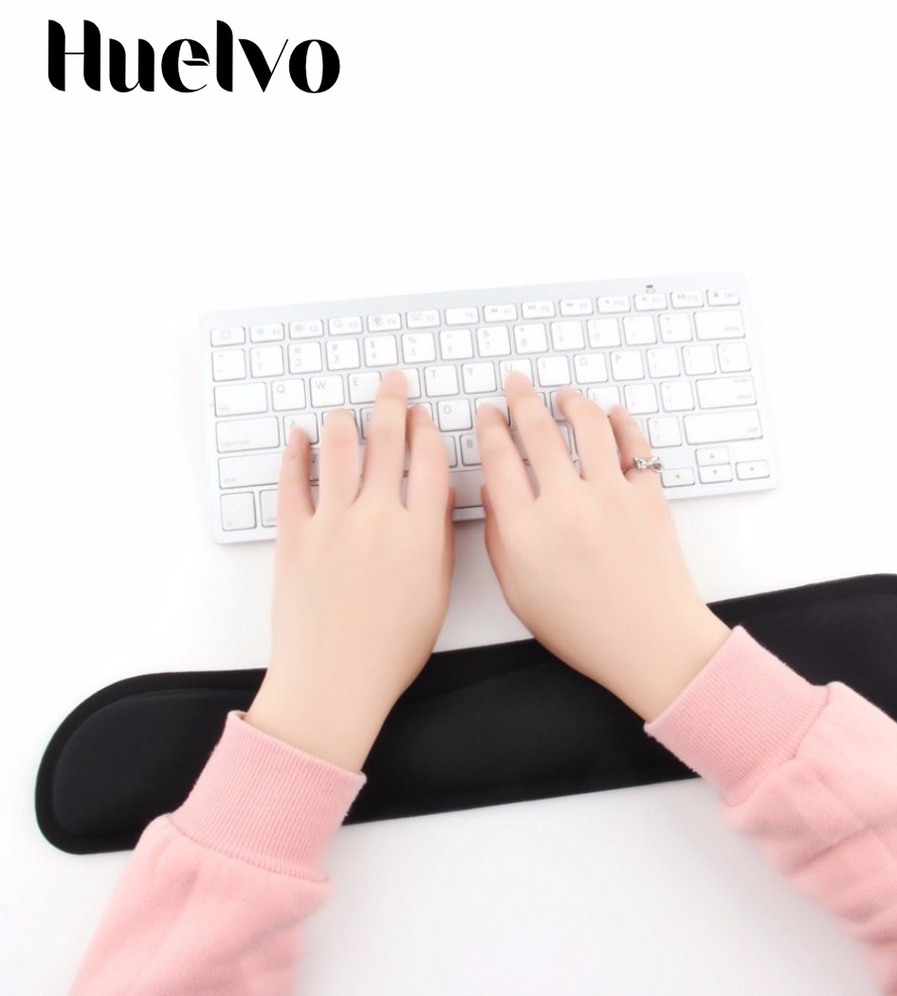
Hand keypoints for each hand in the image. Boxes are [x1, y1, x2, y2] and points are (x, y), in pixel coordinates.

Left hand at [246, 370, 453, 771]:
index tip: (424, 417)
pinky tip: (298, 438)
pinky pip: (292, 483)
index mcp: (418, 532)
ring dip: (345, 422)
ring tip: (347, 408)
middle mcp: (376, 517)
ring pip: (340, 452)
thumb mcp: (435, 594)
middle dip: (392, 404)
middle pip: (386, 442)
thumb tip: (438, 497)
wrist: (333, 681)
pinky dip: (295, 455)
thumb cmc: (391, 650)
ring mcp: (331, 523)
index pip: (428, 461)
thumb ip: (438, 539)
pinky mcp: (294, 536)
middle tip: (392, 381)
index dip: (427, 431)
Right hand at [476, 373, 730, 721]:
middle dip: (521, 400)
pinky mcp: (648, 496)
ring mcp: (610, 495)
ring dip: (572, 402)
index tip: (488, 415)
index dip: (489, 429)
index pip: (498, 459)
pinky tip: (614, 414)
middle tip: (516, 384)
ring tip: (564, 395)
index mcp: (525, 530)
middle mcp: (565, 503)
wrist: (652, 643)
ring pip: (588, 425)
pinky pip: (635, 445)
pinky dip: (623, 423)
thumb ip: (498, 541)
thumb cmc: (585, 629)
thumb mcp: (521, 594)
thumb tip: (492, 495)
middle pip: (537, 432)